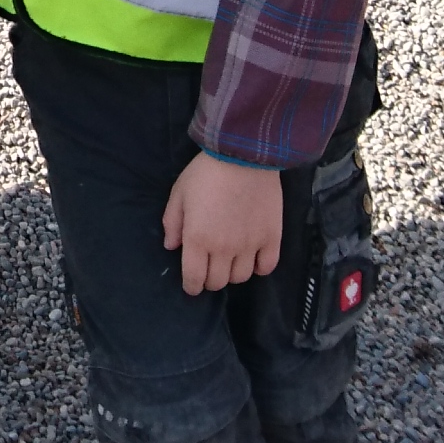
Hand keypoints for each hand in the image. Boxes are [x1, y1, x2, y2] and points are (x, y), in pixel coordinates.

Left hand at [161, 155, 283, 295]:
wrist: (244, 155)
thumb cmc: (206, 172)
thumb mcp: (179, 193)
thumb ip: (172, 222)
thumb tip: (172, 246)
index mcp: (198, 239)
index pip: (194, 279)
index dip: (191, 287)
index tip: (192, 285)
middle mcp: (224, 248)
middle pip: (218, 282)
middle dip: (210, 280)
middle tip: (209, 268)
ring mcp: (250, 245)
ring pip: (240, 277)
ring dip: (232, 274)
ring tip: (230, 261)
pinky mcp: (271, 237)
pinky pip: (266, 267)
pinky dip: (258, 268)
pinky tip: (253, 258)